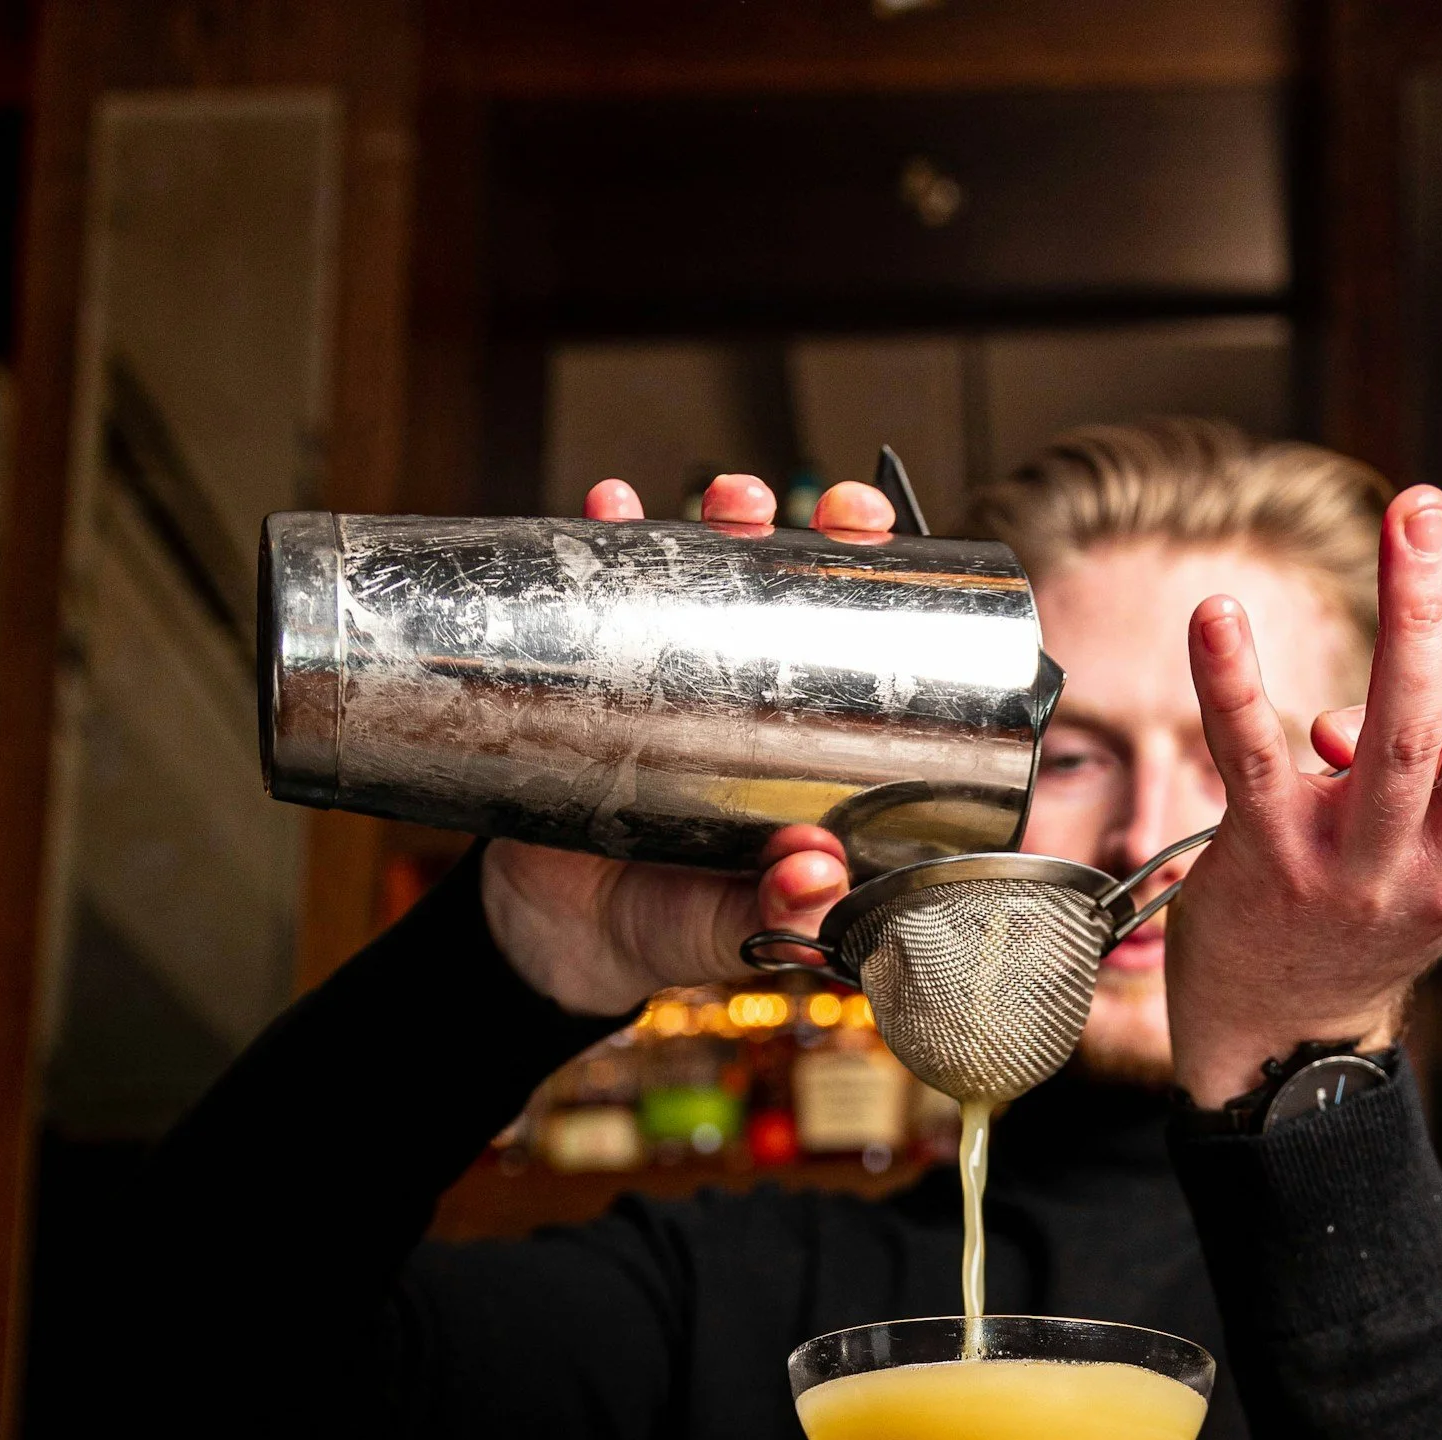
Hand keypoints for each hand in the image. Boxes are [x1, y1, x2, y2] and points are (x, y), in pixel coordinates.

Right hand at [480, 470, 898, 1014]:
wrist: (558, 935)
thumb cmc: (669, 924)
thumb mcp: (735, 928)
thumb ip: (781, 915)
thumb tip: (816, 874)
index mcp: (797, 745)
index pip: (849, 650)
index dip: (875, 594)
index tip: (884, 545)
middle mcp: (736, 696)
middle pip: (780, 590)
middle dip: (808, 536)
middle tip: (828, 511)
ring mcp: (662, 677)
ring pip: (696, 576)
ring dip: (714, 521)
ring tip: (729, 501)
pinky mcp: (589, 678)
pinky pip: (598, 600)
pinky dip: (601, 543)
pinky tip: (608, 506)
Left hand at [1163, 458, 1441, 1106]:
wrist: (1282, 1028)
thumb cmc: (1368, 911)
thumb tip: (1406, 676)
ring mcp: (1362, 870)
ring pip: (1400, 733)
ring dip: (1412, 611)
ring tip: (1415, 510)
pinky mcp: (1269, 865)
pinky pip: (1252, 759)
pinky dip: (1233, 682)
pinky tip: (1219, 611)